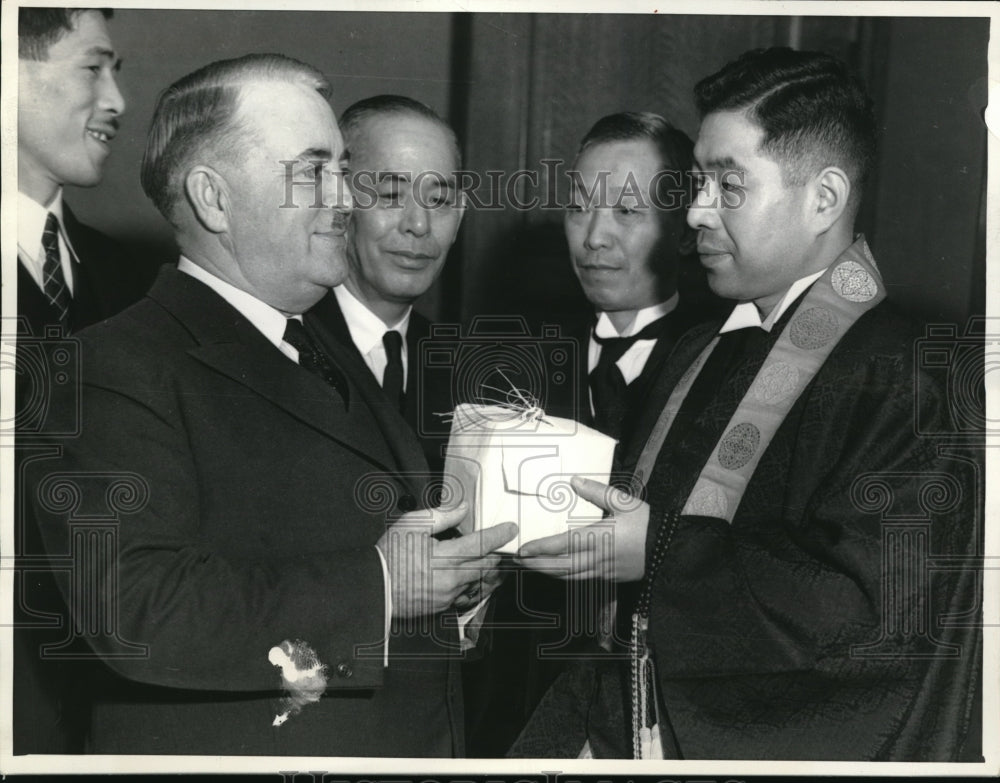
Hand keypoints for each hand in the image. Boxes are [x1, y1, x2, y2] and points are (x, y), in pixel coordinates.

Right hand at [377, 503, 516, 618]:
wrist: (374, 588)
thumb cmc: (390, 555)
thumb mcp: (411, 525)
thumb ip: (441, 516)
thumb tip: (462, 508)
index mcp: (446, 556)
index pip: (482, 544)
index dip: (499, 534)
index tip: (511, 528)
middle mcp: (452, 578)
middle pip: (487, 565)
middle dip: (497, 554)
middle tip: (501, 544)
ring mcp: (449, 594)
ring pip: (479, 581)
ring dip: (486, 570)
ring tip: (488, 560)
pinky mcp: (444, 606)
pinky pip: (467, 594)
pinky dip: (472, 584)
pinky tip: (468, 576)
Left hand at [514, 476, 647, 581]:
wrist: (669, 550)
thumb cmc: (647, 524)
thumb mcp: (624, 502)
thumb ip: (597, 492)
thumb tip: (575, 481)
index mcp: (599, 537)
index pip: (562, 545)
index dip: (541, 548)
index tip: (523, 549)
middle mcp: (597, 558)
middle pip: (560, 566)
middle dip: (537, 565)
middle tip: (518, 561)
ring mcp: (602, 571)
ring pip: (569, 576)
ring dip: (548, 572)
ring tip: (532, 566)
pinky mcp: (609, 578)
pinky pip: (581, 579)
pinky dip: (565, 576)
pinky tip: (558, 571)